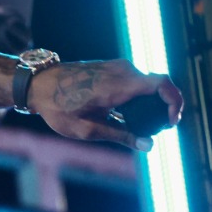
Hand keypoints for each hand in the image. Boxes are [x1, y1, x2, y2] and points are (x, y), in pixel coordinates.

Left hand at [28, 59, 184, 150]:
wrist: (37, 84)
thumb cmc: (57, 107)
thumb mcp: (86, 129)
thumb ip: (120, 136)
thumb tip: (149, 145)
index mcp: (116, 85)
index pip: (161, 84)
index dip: (175, 102)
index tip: (171, 122)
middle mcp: (121, 71)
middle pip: (159, 86)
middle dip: (165, 107)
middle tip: (158, 129)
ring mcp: (117, 67)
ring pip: (149, 84)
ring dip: (152, 103)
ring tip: (143, 124)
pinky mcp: (113, 68)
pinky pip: (137, 81)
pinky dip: (141, 97)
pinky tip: (130, 115)